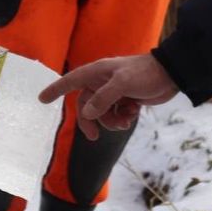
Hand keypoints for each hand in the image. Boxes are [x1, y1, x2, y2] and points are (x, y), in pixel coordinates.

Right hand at [39, 54, 178, 140]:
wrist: (171, 74)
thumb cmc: (145, 73)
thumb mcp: (123, 84)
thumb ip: (103, 99)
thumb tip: (86, 113)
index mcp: (97, 72)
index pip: (71, 81)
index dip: (55, 90)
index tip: (41, 99)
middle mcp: (102, 81)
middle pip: (86, 105)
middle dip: (91, 121)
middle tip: (94, 137)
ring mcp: (114, 91)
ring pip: (102, 112)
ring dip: (111, 121)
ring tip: (126, 122)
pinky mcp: (125, 99)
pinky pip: (115, 114)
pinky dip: (122, 118)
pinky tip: (133, 115)